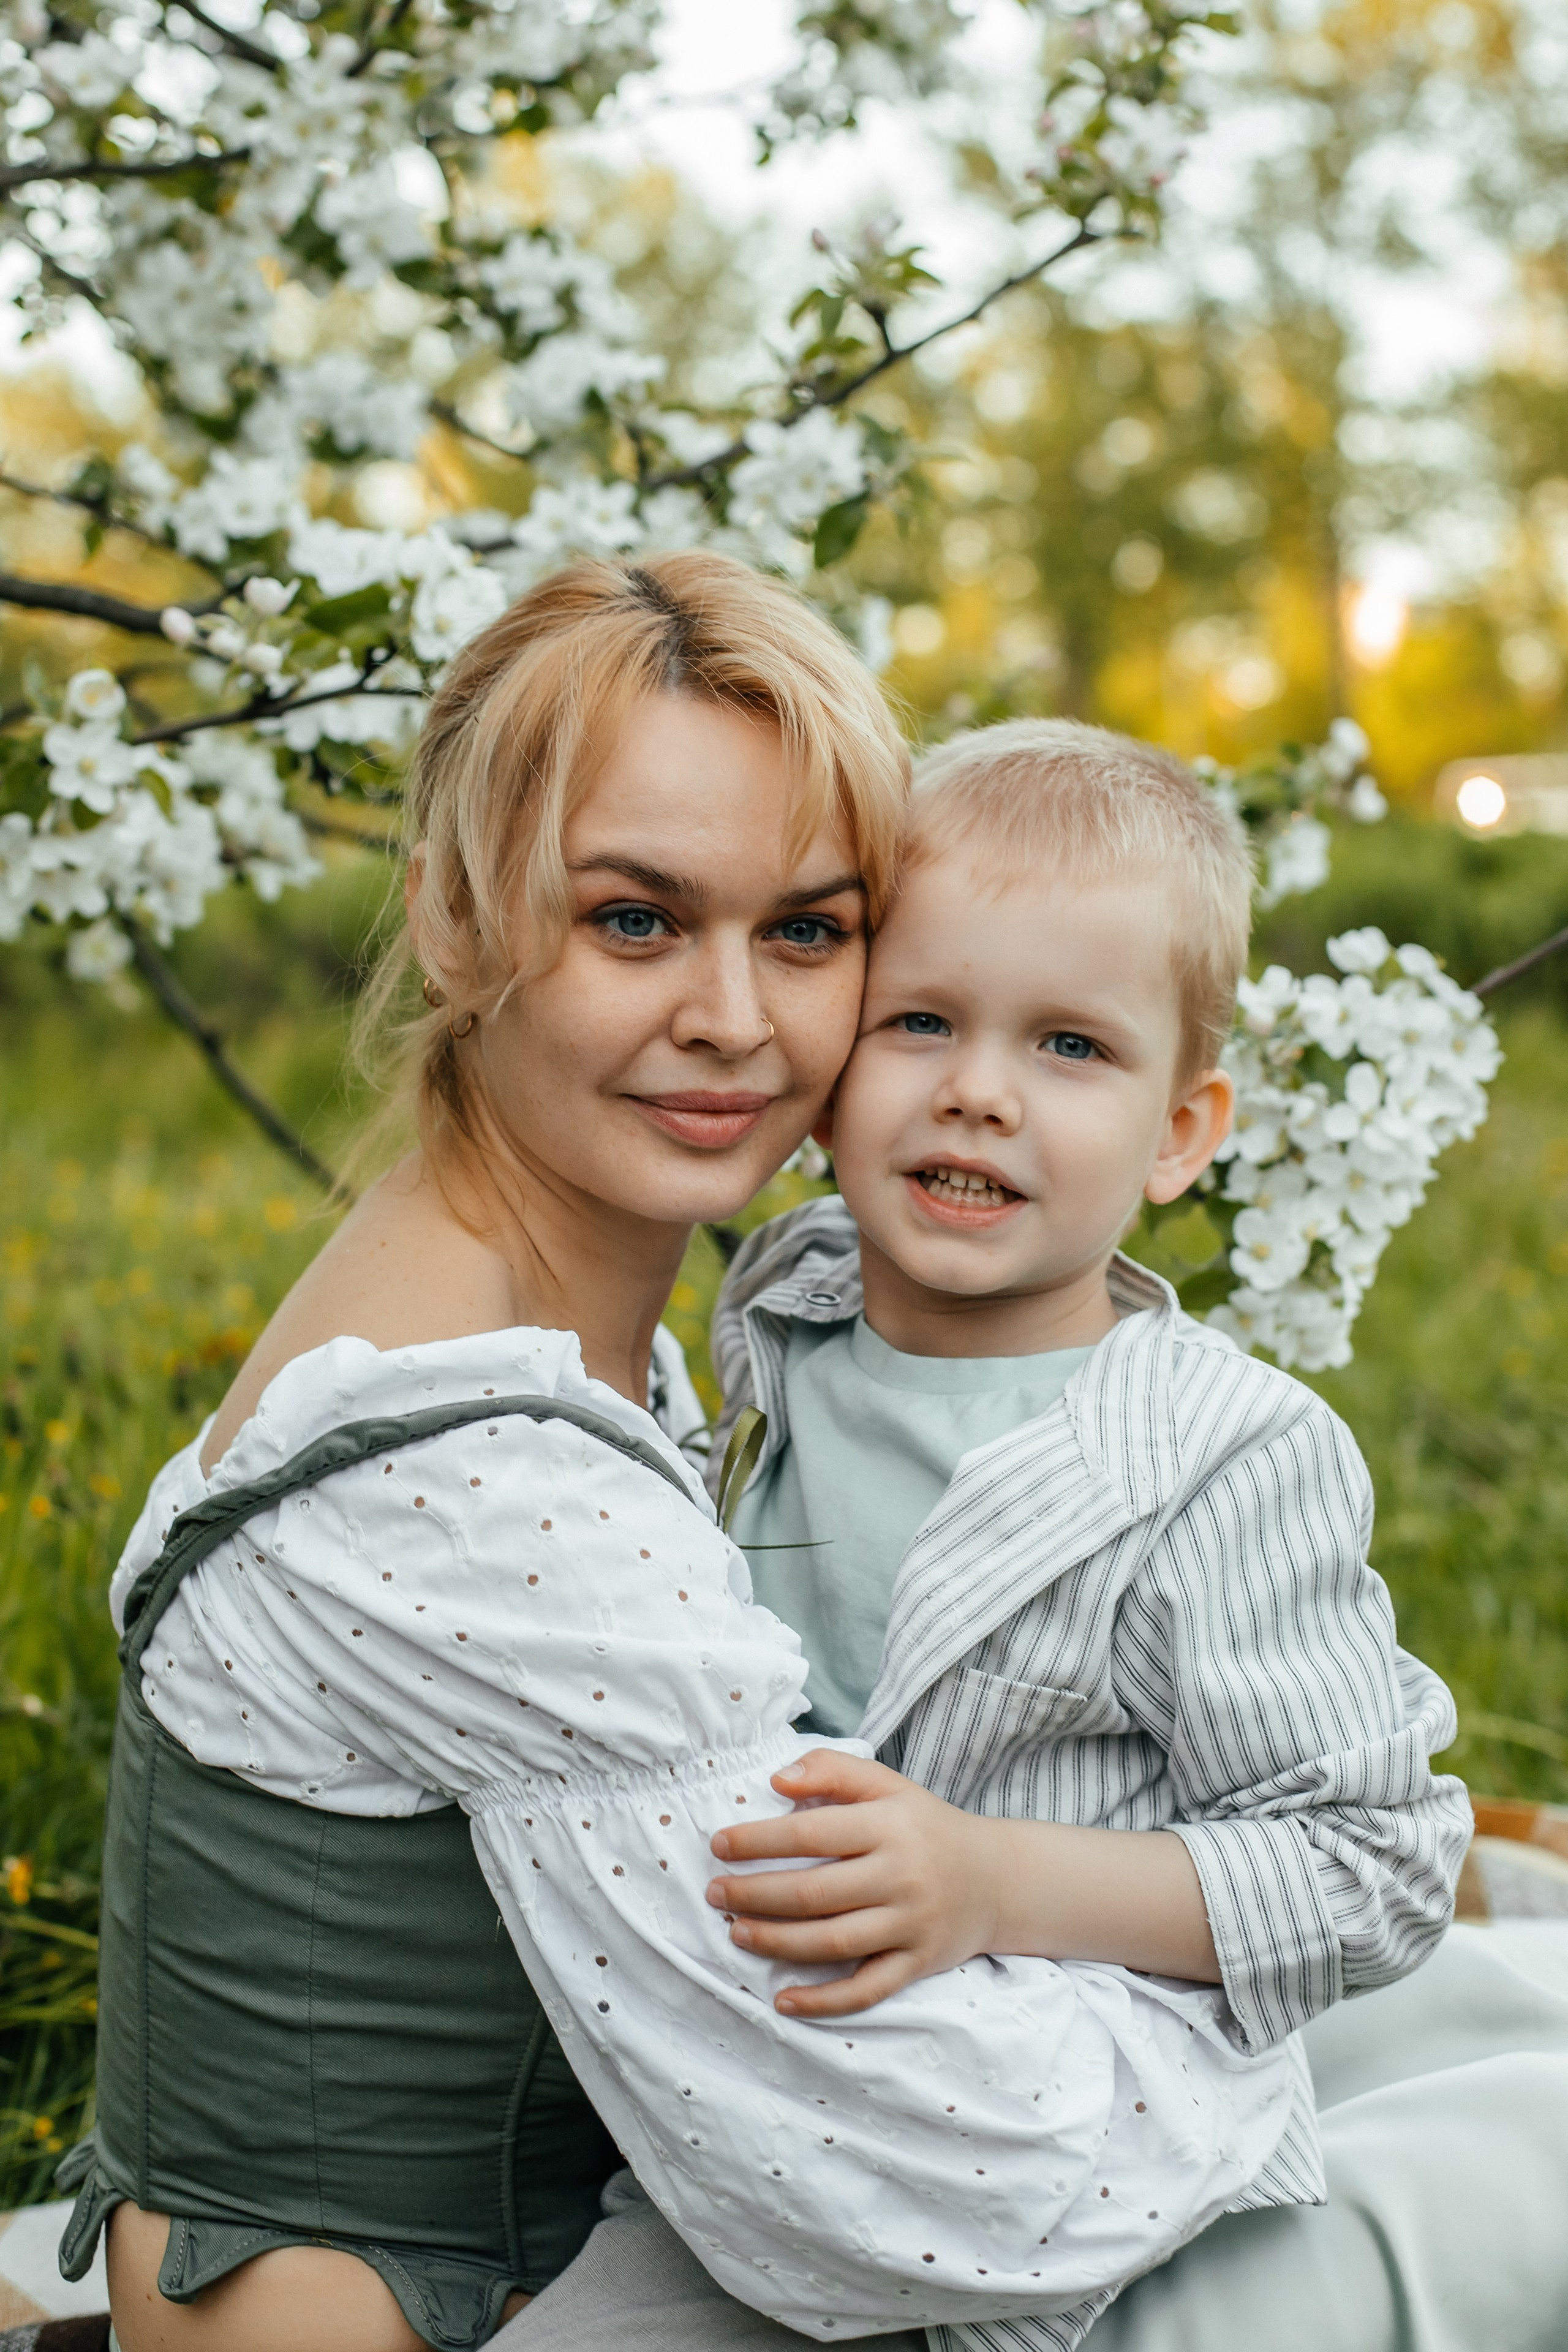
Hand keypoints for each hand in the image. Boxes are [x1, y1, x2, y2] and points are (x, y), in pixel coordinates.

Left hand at [706, 1748, 1004, 2017]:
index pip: (811, 1832)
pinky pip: (865, 1990)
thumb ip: (832, 1770)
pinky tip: (783, 1999)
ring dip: (776, 1942)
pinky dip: (823, 2001)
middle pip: (814, 1893)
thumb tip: (776, 1780)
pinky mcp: (916, 1964)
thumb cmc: (925, 1827)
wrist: (995, 1879)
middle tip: (715, 1894)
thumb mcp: (887, 1784)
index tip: (718, 1844)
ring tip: (735, 1932)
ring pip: (832, 1943)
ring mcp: (910, 1925)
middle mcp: (901, 1876)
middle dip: (754, 1895)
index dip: (758, 1840)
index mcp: (889, 1825)